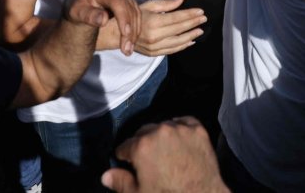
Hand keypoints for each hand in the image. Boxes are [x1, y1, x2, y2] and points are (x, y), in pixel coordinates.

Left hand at [68, 0, 140, 55]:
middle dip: (130, 30)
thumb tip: (103, 19)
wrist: (81, 4)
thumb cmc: (77, 9)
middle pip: (128, 8)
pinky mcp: (128, 0)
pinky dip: (135, 29)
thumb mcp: (76, 13)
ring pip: (135, 12)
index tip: (125, 34)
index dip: (123, 17)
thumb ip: (88, 15)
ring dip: (134, 32)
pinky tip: (131, 42)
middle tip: (126, 50)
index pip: (117, 2)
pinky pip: (136, 14)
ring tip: (128, 50)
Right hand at [101, 118, 227, 192]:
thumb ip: (120, 182)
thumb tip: (105, 175)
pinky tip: (178, 140)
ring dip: (160, 136)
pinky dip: (179, 129)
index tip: (128, 163)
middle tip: (146, 160)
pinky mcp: (198, 130)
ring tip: (163, 151)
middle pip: (143, 133)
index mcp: (141, 146)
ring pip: (162, 126)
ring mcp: (180, 129)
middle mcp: (159, 131)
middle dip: (141, 144)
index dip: (124, 157)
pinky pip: (183, 122)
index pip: (124, 146)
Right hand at [132, 0, 205, 56]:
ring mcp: (154, 47)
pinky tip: (190, 41)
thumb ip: (166, 4)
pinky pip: (172, 50)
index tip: (200, 11)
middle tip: (204, 18)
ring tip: (200, 30)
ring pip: (178, 42)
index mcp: (153, 22)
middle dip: (193, 23)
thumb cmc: (134, 16)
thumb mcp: (148, 6)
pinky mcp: (153, 53)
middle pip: (179, 29)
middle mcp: (155, 36)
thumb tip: (182, 0)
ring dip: (191, 36)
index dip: (190, 14)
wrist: (119, 33)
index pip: (177, 18)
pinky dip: (182, 46)